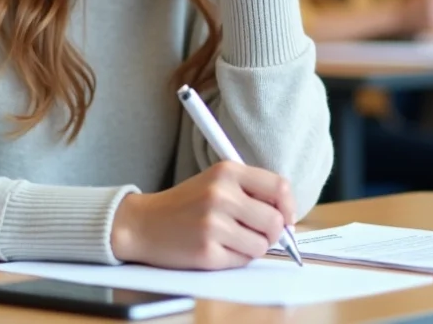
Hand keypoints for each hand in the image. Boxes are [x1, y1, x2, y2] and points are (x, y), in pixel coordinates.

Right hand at [110, 161, 295, 269]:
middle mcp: (221, 195)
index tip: (285, 217)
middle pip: (275, 221)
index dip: (288, 206)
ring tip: (229, 238)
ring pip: (262, 245)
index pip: (279, 187)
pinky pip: (242, 261)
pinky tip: (216, 247)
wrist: (143, 223)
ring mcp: (213, 224)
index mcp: (226, 172)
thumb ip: (251, 192)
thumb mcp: (215, 182)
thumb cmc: (184, 204)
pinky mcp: (207, 252)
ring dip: (252, 247)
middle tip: (254, 231)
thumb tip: (288, 217)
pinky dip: (235, 258)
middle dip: (271, 232)